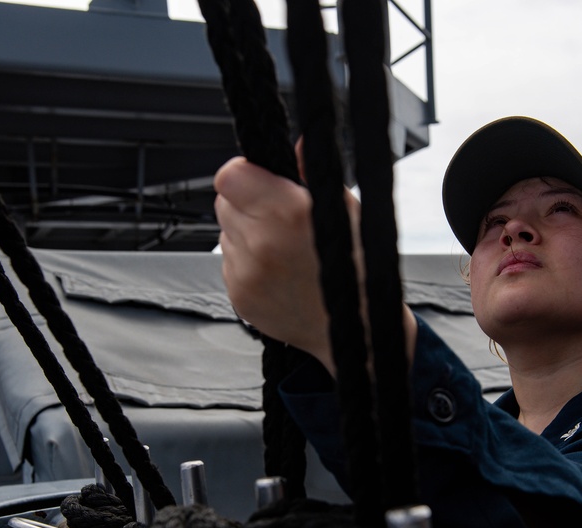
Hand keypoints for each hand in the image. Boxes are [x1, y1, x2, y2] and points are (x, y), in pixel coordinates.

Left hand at [214, 156, 336, 369]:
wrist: (355, 330)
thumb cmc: (356, 269)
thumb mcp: (346, 211)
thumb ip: (312, 173)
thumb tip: (296, 142)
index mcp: (288, 212)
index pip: (229, 175)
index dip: (245, 174)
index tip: (261, 181)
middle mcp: (262, 242)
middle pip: (224, 201)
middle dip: (246, 203)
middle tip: (278, 218)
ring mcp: (247, 273)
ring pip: (225, 232)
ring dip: (246, 233)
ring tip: (281, 249)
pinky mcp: (239, 296)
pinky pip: (229, 262)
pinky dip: (247, 261)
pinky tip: (277, 270)